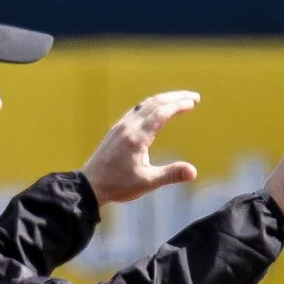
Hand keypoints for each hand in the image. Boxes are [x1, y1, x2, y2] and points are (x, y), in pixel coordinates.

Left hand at [81, 92, 201, 205]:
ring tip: (180, 100)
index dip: (179, 106)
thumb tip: (193, 172)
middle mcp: (128, 126)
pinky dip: (151, 105)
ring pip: (145, 104)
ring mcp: (121, 126)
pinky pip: (136, 110)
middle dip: (176, 97)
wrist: (89, 185)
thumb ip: (170, 174)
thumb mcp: (147, 182)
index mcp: (137, 137)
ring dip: (164, 99)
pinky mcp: (116, 130)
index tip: (193, 103)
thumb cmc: (118, 186)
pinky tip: (156, 109)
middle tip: (194, 97)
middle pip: (155, 103)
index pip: (161, 113)